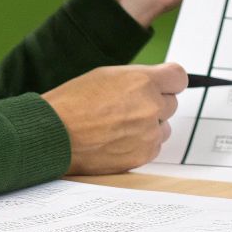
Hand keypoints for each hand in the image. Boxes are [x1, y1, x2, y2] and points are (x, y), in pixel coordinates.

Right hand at [42, 63, 187, 174]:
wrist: (53, 134)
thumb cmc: (73, 103)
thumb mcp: (106, 76)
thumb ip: (137, 79)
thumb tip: (157, 83)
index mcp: (143, 81)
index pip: (179, 78)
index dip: (170, 82)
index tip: (164, 86)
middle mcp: (150, 107)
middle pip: (171, 104)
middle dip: (155, 104)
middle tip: (128, 108)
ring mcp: (148, 133)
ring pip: (162, 128)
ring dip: (148, 127)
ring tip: (118, 126)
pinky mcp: (142, 155)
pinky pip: (153, 147)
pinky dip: (140, 145)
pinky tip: (117, 140)